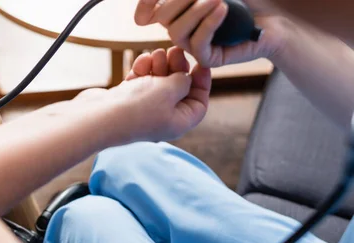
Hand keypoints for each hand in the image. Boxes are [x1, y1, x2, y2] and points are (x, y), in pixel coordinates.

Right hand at [80, 46, 210, 141]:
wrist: (98, 117)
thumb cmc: (136, 109)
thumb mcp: (170, 90)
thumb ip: (183, 81)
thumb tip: (184, 77)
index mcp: (178, 122)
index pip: (199, 103)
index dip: (202, 82)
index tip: (200, 63)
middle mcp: (162, 118)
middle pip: (178, 90)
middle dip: (177, 68)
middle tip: (174, 51)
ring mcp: (143, 109)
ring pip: (158, 82)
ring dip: (158, 66)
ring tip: (155, 55)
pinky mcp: (126, 100)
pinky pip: (140, 81)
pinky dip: (142, 70)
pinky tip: (141, 63)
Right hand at [134, 0, 287, 67]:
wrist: (274, 19)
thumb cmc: (247, 1)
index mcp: (178, 11)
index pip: (150, 10)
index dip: (146, 4)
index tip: (150, 2)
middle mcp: (181, 29)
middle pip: (162, 17)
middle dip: (178, 1)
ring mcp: (193, 45)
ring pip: (176, 32)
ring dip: (195, 12)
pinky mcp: (208, 59)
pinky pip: (198, 44)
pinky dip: (208, 24)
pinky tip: (223, 10)